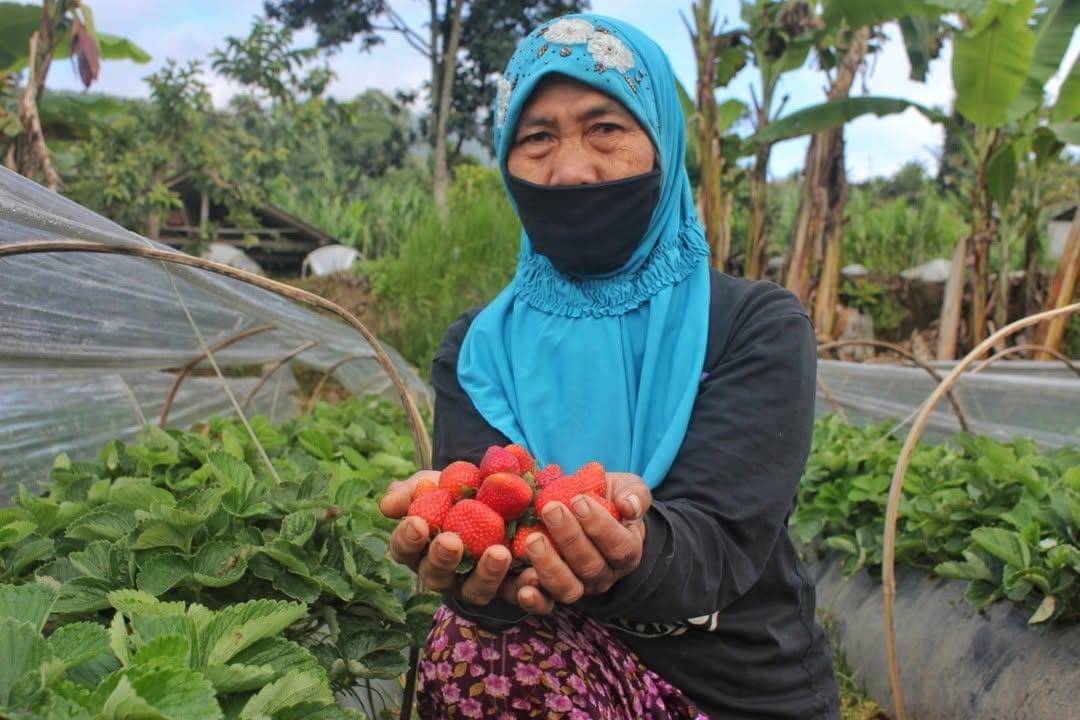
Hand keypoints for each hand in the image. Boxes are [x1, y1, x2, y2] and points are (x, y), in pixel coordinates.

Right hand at [381, 471, 518, 606]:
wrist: (499, 491)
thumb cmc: (455, 490)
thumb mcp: (432, 484)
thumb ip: (410, 492)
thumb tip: (387, 506)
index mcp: (419, 549)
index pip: (405, 549)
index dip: (408, 539)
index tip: (417, 522)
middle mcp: (445, 574)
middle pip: (436, 576)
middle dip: (443, 559)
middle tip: (452, 541)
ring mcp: (476, 584)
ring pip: (476, 590)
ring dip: (486, 575)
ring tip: (498, 553)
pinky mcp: (509, 587)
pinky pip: (515, 594)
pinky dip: (525, 589)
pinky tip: (535, 575)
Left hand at [526, 472, 649, 605]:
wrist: (587, 511)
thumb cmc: (608, 499)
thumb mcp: (626, 489)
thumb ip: (634, 495)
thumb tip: (629, 506)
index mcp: (626, 552)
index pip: (619, 546)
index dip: (600, 525)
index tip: (579, 500)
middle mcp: (604, 575)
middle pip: (590, 566)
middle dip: (569, 537)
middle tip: (551, 509)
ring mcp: (579, 586)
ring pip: (568, 588)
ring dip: (550, 565)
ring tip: (533, 539)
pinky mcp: (552, 592)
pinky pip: (546, 604)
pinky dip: (535, 600)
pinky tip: (524, 588)